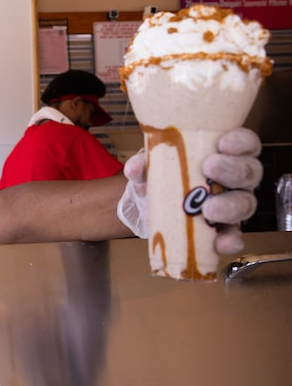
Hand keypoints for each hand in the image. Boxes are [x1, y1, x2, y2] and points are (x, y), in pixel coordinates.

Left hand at [118, 127, 261, 254]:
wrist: (151, 206)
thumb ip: (143, 163)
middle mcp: (234, 178)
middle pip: (250, 172)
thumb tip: (134, 169)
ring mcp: (232, 204)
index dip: (241, 142)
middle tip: (210, 168)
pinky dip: (230, 241)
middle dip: (233, 170)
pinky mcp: (224, 230)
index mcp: (223, 154)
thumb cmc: (162, 176)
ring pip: (246, 203)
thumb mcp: (151, 165)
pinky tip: (221, 243)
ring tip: (208, 209)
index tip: (223, 143)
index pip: (245, 143)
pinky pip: (235, 236)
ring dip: (230, 206)